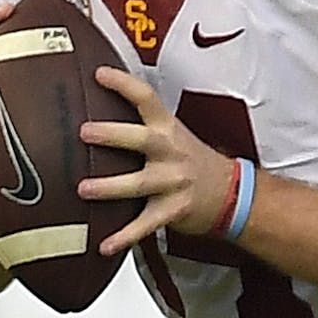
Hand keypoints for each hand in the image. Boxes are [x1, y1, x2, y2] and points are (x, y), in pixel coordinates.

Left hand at [77, 66, 236, 255]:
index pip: (146, 98)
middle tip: (85, 132)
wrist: (233, 194)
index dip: (123, 84)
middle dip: (113, 135)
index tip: (99, 73)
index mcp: (168, 129)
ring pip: (139, 184)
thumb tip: (99, 114)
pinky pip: (145, 225)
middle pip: (142, 140)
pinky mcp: (174, 210)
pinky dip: (124, 236)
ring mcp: (173, 182)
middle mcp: (171, 152)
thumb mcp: (174, 136)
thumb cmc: (193, 162)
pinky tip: (104, 244)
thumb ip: (143, 126)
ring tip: (83, 189)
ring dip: (110, 187)